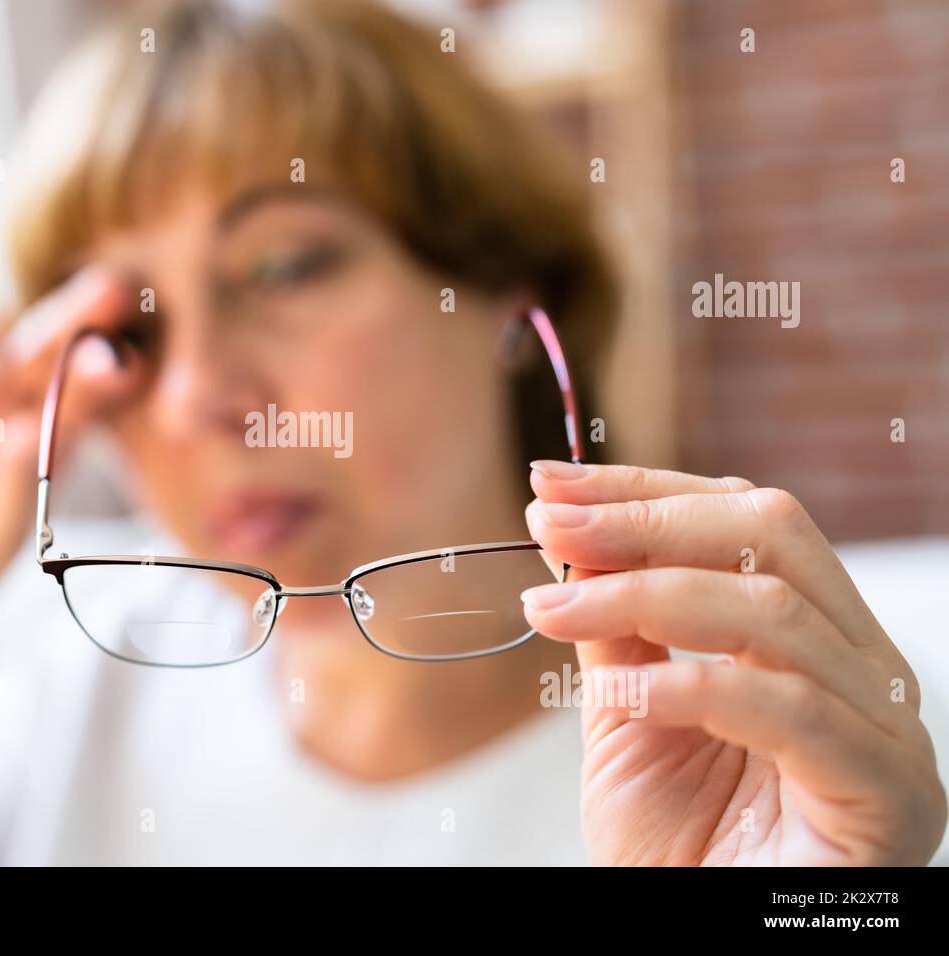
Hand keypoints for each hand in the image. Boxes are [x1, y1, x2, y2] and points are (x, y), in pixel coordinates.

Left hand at [520, 462, 946, 865]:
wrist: (706, 945)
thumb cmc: (679, 848)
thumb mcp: (628, 716)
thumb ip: (618, 629)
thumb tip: (570, 539)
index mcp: (811, 636)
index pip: (741, 521)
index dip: (643, 491)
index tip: (548, 486)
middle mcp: (861, 667)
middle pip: (771, 535)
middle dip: (646, 520)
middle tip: (549, 525)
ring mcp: (883, 728)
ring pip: (770, 612)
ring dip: (640, 595)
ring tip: (551, 610)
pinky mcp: (884, 793)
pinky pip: (790, 711)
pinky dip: (690, 687)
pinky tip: (617, 693)